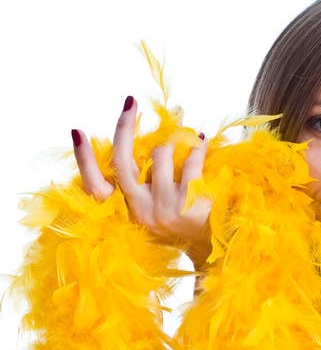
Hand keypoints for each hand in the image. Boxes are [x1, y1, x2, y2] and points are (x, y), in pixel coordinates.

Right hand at [72, 96, 211, 264]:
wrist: (215, 247)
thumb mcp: (155, 208)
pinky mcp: (189, 205)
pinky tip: (201, 141)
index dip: (84, 161)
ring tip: (188, 135)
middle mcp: (141, 212)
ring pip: (160, 153)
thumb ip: (142, 184)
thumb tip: (138, 140)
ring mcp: (165, 210)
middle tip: (130, 102)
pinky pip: (191, 161)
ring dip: (175, 139)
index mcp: (128, 212)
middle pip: (122, 163)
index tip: (77, 132)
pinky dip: (197, 146)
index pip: (95, 188)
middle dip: (123, 127)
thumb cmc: (182, 221)